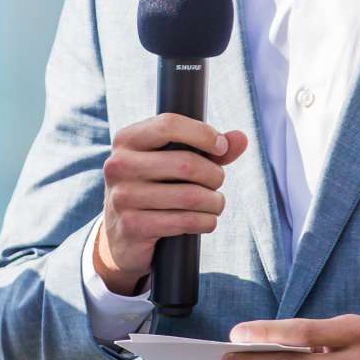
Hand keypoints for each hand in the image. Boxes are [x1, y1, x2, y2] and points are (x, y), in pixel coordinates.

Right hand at [93, 114, 249, 295]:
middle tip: (217, 182)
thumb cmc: (155, 188)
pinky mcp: (132, 226)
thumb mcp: (174, 161)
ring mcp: (122, 197)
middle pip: (186, 163)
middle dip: (214, 175)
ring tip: (215, 203)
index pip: (168, 125)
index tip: (221, 147)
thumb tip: (241, 138)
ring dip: (214, 202)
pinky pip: (185, 221)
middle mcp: (118, 165)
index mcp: (127, 139)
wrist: (123, 234)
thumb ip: (208, 148)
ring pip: (191, 196)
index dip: (203, 134)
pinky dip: (206, 221)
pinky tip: (206, 220)